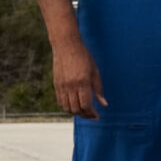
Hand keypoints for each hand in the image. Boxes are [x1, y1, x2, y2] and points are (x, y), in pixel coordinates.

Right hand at [31, 0, 105, 118]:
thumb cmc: (83, 56)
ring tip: (83, 111)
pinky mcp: (56, 84)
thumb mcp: (95, 71)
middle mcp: (71, 85)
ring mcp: (62, 86)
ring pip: (67, 108)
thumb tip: (104, 104)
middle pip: (76, 109)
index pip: (86, 105)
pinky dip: (67, 107)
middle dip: (84, 115)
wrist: (66, 45)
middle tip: (91, 114)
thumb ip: (98, 89)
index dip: (91, 113)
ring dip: (75, 112)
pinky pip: (60, 102)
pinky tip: (74, 105)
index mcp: (82, 82)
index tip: (96, 115)